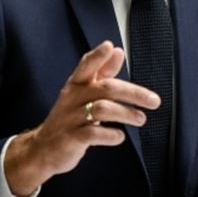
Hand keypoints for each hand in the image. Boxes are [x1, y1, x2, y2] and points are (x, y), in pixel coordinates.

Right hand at [3, 41, 159, 196]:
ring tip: (141, 119)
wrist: (43, 149)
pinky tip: (120, 136)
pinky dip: (111, 135)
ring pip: (102, 109)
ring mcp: (71, 118)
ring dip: (126, 113)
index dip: (97, 56)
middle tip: (154, 100)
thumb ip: (101, 73)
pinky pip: (94, 133)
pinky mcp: (71, 139)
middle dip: (132, 93)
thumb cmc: (70, 117)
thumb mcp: (83, 93)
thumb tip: (118, 52)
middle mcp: (72, 98)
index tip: (111, 47)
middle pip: (105, 89)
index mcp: (76, 85)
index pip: (85, 66)